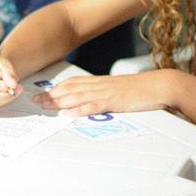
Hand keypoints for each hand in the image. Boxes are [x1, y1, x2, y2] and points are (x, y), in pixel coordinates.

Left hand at [31, 70, 170, 116]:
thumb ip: (104, 93)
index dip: (56, 88)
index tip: (42, 93)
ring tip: (45, 107)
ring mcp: (107, 92)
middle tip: (35, 101)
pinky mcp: (115, 101)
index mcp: (100, 82)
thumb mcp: (119, 89)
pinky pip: (94, 105)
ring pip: (78, 96)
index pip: (72, 83)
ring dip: (59, 102)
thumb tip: (91, 100)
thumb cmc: (141, 89)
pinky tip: (69, 114)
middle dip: (51, 95)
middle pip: (70, 89)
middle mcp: (100, 85)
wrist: (159, 85)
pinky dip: (80, 110)